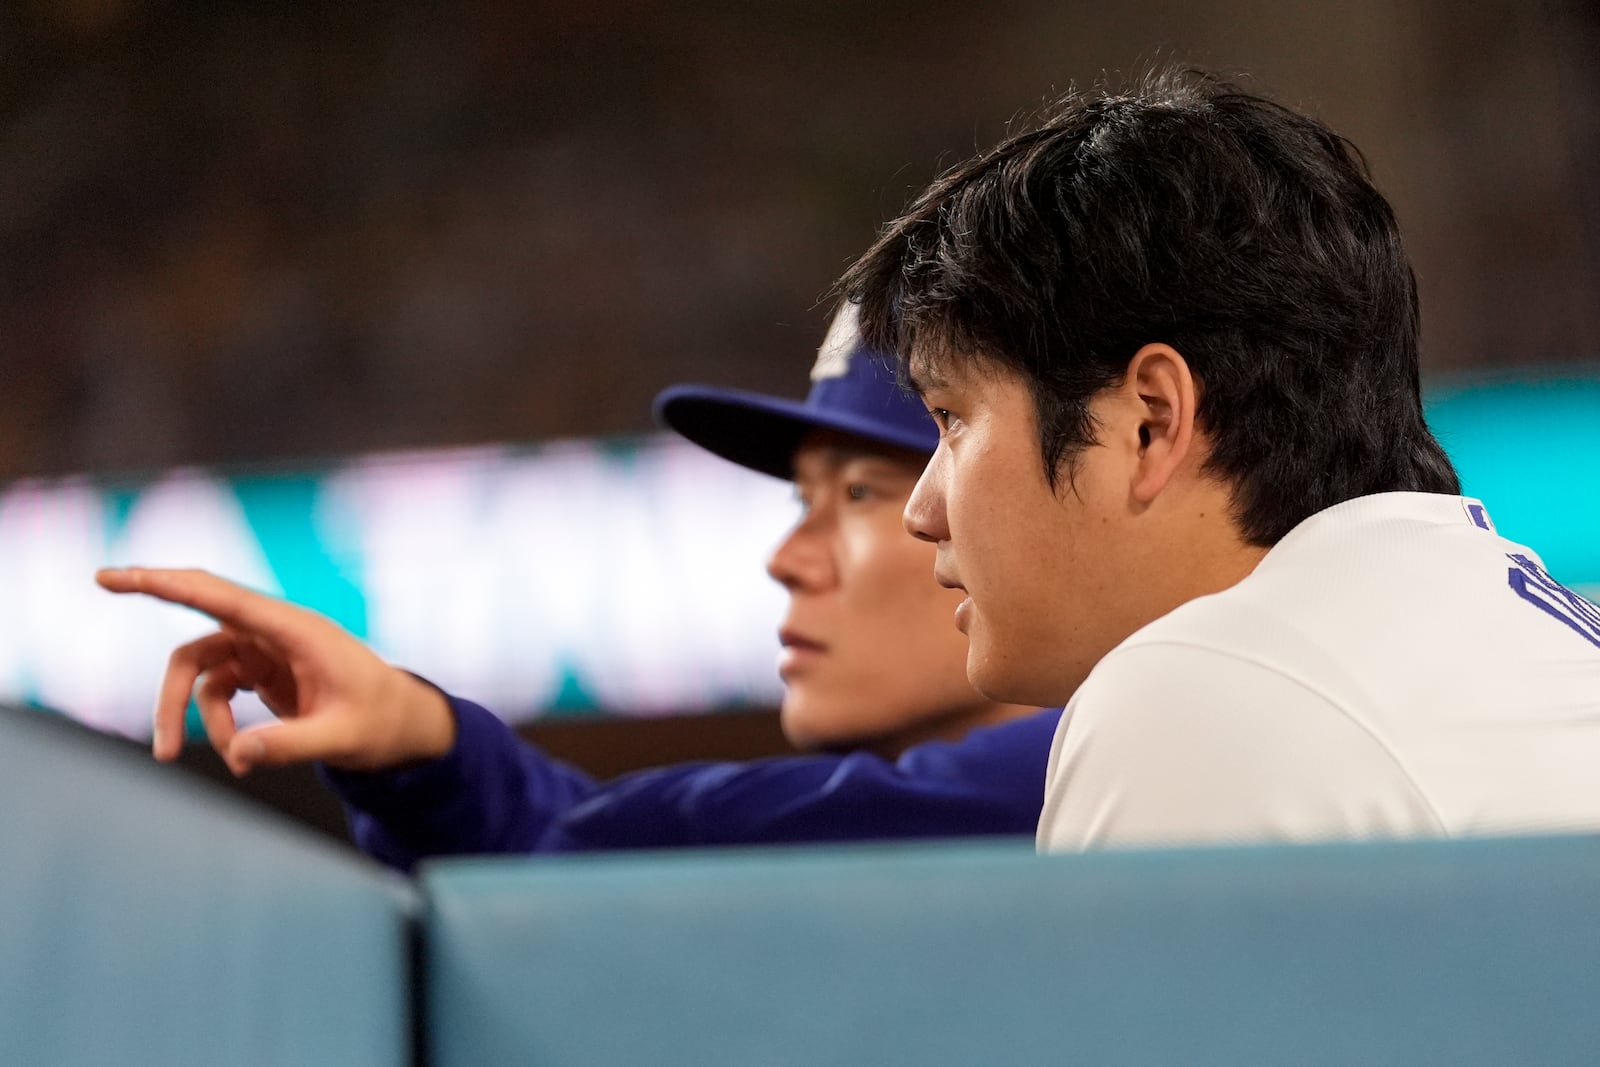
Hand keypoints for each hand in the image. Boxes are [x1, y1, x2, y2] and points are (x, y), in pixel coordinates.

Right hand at [95, 567, 456, 775]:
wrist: (403, 725)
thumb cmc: (382, 722)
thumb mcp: (344, 739)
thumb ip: (292, 746)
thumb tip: (239, 756)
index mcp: (296, 629)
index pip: (222, 598)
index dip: (166, 583)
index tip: (117, 576)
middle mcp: (275, 632)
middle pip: (198, 630)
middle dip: (158, 646)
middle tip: (101, 588)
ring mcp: (265, 650)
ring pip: (199, 670)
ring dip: (187, 713)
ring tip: (194, 758)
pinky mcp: (262, 671)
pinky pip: (216, 690)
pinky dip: (215, 722)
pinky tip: (239, 752)